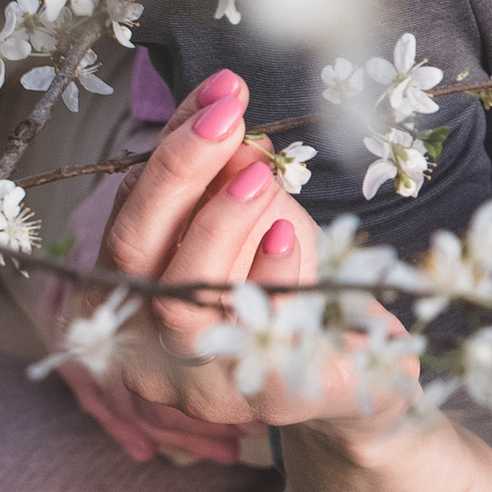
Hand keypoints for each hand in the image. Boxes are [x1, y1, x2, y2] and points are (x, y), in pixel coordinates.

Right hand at [83, 67, 414, 437]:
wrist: (361, 368)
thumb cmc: (293, 283)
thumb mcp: (260, 214)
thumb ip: (230, 167)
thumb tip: (221, 112)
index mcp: (136, 291)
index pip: (130, 210)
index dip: (169, 148)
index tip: (217, 94)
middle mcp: (150, 342)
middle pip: (132, 252)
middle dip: (179, 173)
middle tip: (229, 118)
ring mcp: (202, 379)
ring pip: (180, 298)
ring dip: (217, 223)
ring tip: (257, 173)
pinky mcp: (268, 397)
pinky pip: (254, 340)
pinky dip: (266, 275)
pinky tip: (283, 233)